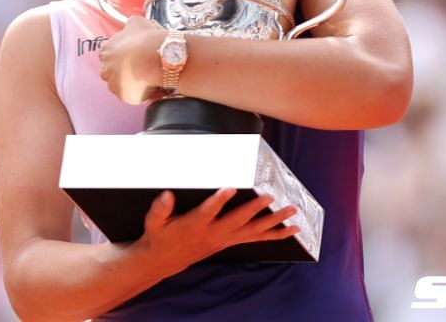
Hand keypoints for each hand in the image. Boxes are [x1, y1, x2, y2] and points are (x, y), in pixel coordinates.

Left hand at [98, 16, 167, 102]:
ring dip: (136, 83)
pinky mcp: (122, 95)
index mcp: (107, 49)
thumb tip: (134, 24)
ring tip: (151, 78)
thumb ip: (133, 25)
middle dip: (128, 71)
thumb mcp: (138, 22)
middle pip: (115, 72)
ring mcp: (113, 82)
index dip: (127, 57)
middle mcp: (106, 66)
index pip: (112, 56)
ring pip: (124, 85)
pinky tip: (154, 85)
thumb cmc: (147, 39)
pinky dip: (144, 93)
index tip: (138, 57)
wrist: (153, 56)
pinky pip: (134, 96)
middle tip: (145, 69)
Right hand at [132, 188, 299, 277]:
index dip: (219, 200)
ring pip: (253, 231)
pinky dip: (276, 235)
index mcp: (195, 225)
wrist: (166, 259)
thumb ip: (160, 209)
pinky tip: (292, 230)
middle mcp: (214, 233)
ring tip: (291, 211)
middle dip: (255, 208)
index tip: (230, 188)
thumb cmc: (161, 236)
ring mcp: (225, 239)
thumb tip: (167, 195)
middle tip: (269, 196)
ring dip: (273, 221)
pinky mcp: (231, 241)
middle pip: (238, 220)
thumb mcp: (153, 222)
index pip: (208, 211)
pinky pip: (257, 239)